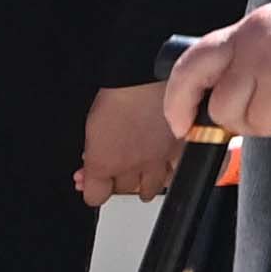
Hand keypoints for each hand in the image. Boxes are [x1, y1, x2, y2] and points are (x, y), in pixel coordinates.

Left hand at [77, 82, 186, 205]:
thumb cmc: (119, 92)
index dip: (92, 187)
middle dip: (117, 180)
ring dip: (144, 182)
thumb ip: (92, 153)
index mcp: (104, 163)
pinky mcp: (180, 152)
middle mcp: (131, 168)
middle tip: (117, 164)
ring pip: (149, 190)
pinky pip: (175, 174)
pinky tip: (165, 164)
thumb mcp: (92, 125)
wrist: (149, 74)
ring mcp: (158, 162)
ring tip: (141, 167)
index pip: (94, 197)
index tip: (91, 179)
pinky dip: (169, 171)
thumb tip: (89, 167)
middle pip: (122, 191)